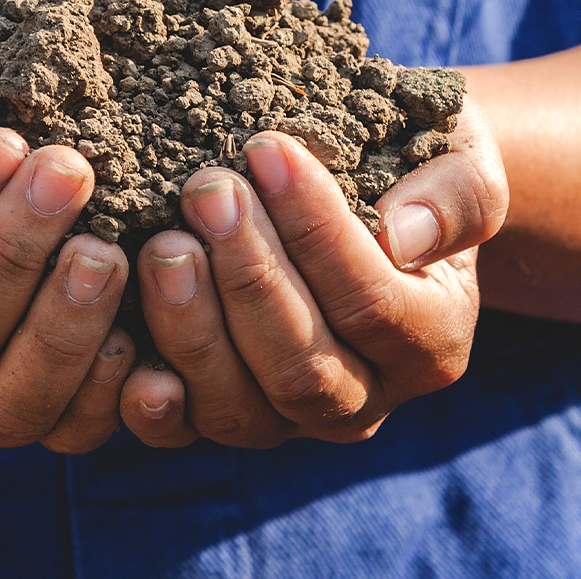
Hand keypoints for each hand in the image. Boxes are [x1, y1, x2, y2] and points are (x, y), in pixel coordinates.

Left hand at [119, 105, 506, 447]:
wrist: (378, 191)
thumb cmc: (418, 166)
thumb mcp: (460, 159)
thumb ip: (454, 195)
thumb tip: (402, 232)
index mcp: (431, 343)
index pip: (373, 304)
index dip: (317, 231)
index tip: (267, 148)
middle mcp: (365, 398)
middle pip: (304, 368)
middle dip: (249, 276)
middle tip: (206, 189)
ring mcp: (290, 419)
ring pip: (239, 408)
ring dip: (192, 328)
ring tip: (161, 244)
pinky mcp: (225, 415)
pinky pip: (182, 432)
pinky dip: (149, 402)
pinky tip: (119, 346)